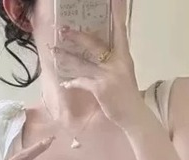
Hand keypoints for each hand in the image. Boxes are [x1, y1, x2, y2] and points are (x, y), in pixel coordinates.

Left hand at [50, 0, 146, 129]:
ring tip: (54, 51)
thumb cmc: (128, 96)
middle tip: (63, 29)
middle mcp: (117, 62)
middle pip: (94, 44)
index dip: (117, 14)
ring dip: (66, 57)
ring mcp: (108, 74)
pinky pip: (81, 81)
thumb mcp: (124, 73)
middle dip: (76, 37)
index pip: (120, 30)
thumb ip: (113, 62)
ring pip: (82, 62)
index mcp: (124, 56)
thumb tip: (98, 55)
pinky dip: (72, 82)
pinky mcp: (100, 88)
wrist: (134, 115)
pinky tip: (65, 83)